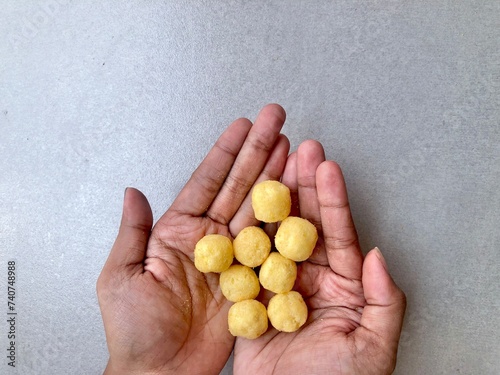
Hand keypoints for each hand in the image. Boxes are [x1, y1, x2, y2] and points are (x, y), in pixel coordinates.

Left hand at [96, 104, 289, 373]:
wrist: (162, 374)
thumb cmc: (135, 333)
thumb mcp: (121, 277)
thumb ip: (132, 231)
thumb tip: (132, 191)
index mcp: (177, 233)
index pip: (205, 182)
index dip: (225, 152)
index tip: (243, 126)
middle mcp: (209, 239)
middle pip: (237, 186)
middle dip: (258, 151)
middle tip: (276, 121)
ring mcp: (234, 257)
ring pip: (258, 208)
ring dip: (275, 176)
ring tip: (291, 147)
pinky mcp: (253, 279)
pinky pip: (271, 245)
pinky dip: (285, 219)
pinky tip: (296, 193)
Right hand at [233, 140, 406, 373]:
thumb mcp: (372, 348)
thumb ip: (383, 301)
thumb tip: (377, 254)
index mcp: (343, 288)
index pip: (339, 235)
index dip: (333, 200)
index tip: (327, 168)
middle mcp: (311, 280)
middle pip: (306, 225)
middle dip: (305, 186)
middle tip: (301, 151)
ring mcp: (279, 284)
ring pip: (277, 233)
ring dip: (275, 198)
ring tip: (275, 162)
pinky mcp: (251, 295)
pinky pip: (248, 259)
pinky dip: (245, 230)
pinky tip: (245, 202)